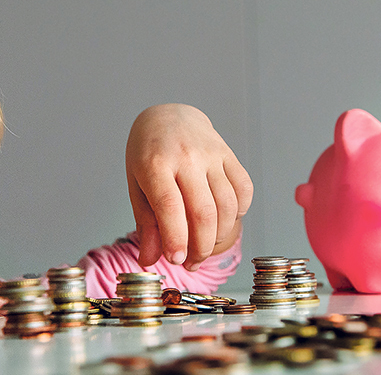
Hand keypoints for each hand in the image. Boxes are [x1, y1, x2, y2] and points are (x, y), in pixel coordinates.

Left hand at [126, 104, 252, 270]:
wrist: (168, 116)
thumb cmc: (149, 154)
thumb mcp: (137, 184)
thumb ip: (146, 222)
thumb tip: (149, 260)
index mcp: (155, 163)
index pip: (169, 206)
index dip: (176, 238)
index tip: (176, 260)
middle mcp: (186, 156)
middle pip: (203, 212)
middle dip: (200, 247)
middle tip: (190, 263)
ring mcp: (211, 153)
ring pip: (226, 205)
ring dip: (218, 236)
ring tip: (204, 247)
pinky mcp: (228, 154)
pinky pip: (243, 189)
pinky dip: (238, 212)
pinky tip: (223, 221)